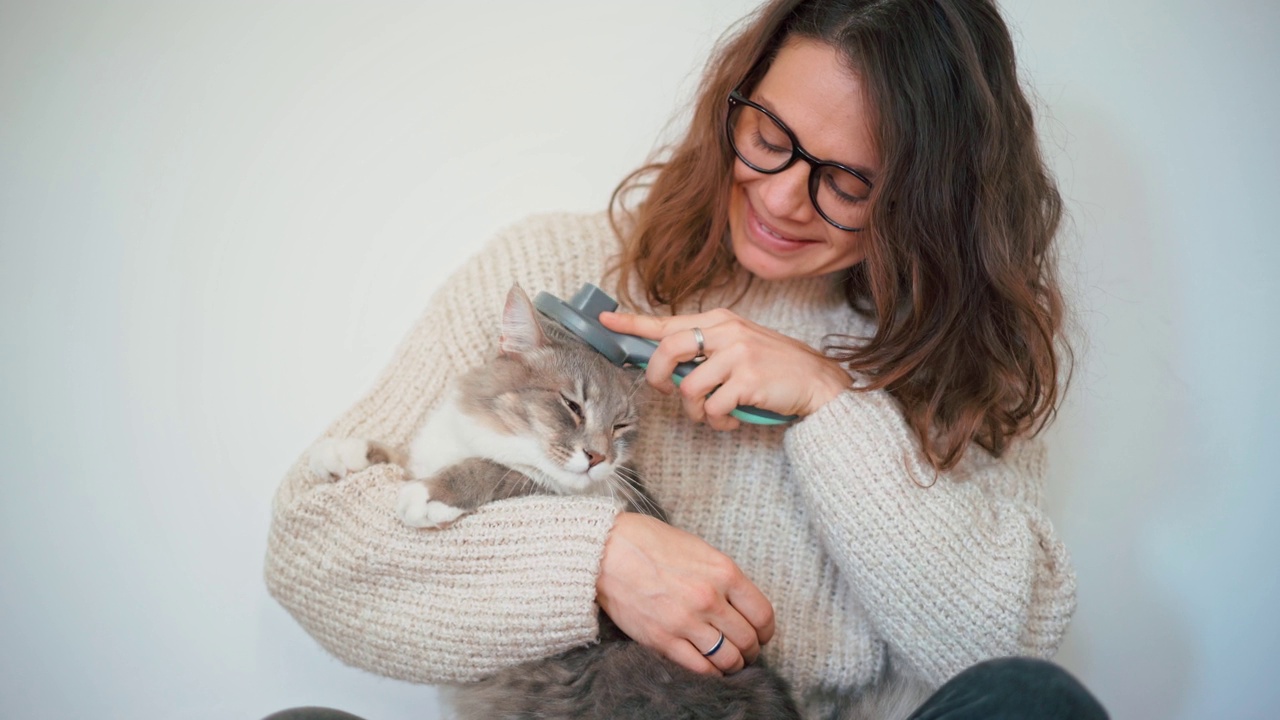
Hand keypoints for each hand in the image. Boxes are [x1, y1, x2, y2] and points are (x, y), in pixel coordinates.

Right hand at [596, 512, 774, 675]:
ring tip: (728, 660)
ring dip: (733, 664)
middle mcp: (709, 599)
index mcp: (724, 572)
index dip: (766, 631)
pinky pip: (700, 668)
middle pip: (748, 640)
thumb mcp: (698, 549)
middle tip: (745, 650)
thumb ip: (722, 577)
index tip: (761, 634)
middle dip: (751, 649)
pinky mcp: (662, 640)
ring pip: (728, 659)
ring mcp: (685, 622)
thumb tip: (740, 604)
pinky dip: (710, 672)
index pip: (763, 614)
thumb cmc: (650, 544)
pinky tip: (708, 666)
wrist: (606, 551)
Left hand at [599, 308, 851, 430]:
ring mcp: (738, 354)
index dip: (633, 324)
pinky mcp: (748, 379)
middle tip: (667, 392)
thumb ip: (706, 350)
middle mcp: (727, 332)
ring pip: (688, 388)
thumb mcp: (739, 347)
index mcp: (720, 321)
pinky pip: (712, 407)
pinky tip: (731, 418)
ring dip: (696, 411)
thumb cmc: (774, 369)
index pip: (668, 321)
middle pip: (667, 350)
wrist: (818, 382)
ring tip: (714, 412)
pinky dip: (717, 421)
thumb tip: (667, 367)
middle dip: (659, 378)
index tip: (605, 321)